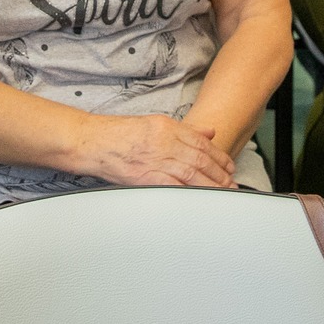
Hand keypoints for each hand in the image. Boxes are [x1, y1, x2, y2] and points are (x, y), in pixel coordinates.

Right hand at [74, 113, 234, 187]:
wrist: (91, 141)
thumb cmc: (117, 134)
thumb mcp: (154, 123)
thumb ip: (184, 129)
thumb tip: (209, 132)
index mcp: (167, 127)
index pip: (202, 142)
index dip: (219, 156)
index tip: (229, 166)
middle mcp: (165, 141)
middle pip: (201, 158)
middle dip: (220, 173)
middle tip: (231, 183)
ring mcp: (156, 158)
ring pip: (192, 172)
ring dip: (210, 185)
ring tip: (222, 193)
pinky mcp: (145, 176)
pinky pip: (173, 186)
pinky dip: (189, 193)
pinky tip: (200, 199)